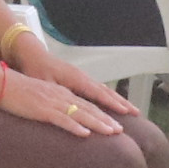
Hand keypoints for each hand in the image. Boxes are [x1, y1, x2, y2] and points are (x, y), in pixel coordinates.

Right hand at [0, 67, 119, 135]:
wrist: (2, 81)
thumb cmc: (17, 90)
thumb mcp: (39, 97)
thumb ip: (51, 105)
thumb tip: (60, 117)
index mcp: (61, 93)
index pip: (87, 104)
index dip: (102, 113)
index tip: (115, 122)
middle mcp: (61, 96)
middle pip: (89, 108)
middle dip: (106, 119)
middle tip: (121, 130)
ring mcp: (53, 102)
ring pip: (80, 113)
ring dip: (97, 123)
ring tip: (112, 132)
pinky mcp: (42, 109)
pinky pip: (62, 119)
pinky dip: (75, 126)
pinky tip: (85, 133)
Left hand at [10, 31, 130, 119]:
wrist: (31, 54)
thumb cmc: (35, 69)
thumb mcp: (44, 83)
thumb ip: (56, 94)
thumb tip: (68, 107)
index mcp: (76, 79)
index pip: (99, 93)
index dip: (112, 104)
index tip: (126, 112)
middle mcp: (82, 77)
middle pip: (106, 92)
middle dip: (122, 103)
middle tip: (137, 113)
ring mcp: (81, 78)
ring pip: (104, 90)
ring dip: (118, 100)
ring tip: (131, 110)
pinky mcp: (78, 80)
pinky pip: (97, 89)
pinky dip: (108, 97)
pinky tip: (113, 104)